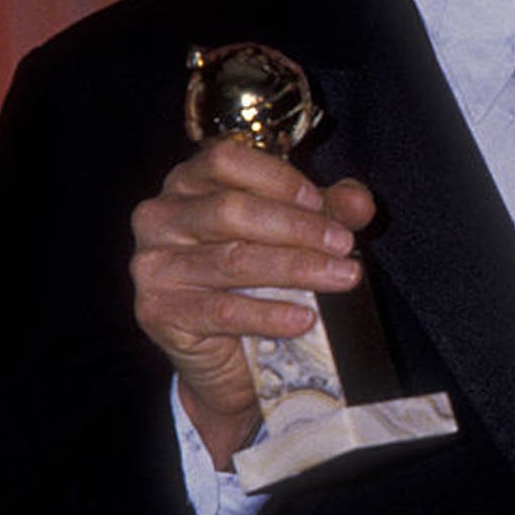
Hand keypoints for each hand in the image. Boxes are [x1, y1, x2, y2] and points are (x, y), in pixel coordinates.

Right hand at [129, 139, 374, 467]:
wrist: (225, 353)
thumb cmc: (255, 277)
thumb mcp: (294, 232)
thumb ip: (326, 209)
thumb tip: (361, 202)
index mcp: (188, 183)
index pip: (226, 161)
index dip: (277, 179)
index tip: (320, 203)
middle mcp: (161, 217)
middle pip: (230, 210)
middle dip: (297, 228)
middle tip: (344, 245)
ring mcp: (153, 265)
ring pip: (233, 259)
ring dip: (297, 267)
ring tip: (343, 277)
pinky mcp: (159, 311)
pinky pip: (223, 310)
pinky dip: (270, 314)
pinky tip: (304, 318)